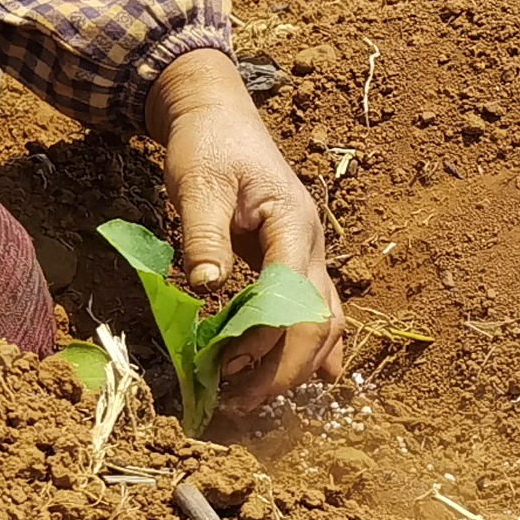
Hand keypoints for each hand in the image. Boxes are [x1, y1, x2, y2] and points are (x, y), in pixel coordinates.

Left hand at [148, 51, 344, 410]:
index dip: (266, 338)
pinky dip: (310, 345)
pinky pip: (314, 309)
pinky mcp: (294, 261)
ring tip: (255, 397)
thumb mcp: (196, 183)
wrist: (219, 116)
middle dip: (285, 368)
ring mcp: (308, 254)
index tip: (228, 368)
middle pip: (317, 320)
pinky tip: (313, 377)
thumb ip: (203, 234)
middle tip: (240, 403)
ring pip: (322, 320)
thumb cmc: (208, 145)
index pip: (293, 296)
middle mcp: (312, 244)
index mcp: (293, 223)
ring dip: (296, 364)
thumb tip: (204, 287)